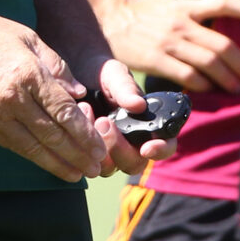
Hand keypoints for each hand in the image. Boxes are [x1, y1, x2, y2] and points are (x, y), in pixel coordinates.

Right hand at [0, 7, 105, 181]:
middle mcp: (12, 98)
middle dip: (77, 154)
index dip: (84, 134)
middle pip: (51, 134)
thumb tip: (79, 93)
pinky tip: (47, 163)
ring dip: (57, 164)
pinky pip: (12, 145)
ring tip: (76, 174)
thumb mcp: (29, 37)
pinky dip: (32, 157)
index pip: (63, 112)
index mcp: (28, 74)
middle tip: (95, 167)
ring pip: (32, 147)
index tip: (99, 147)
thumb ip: (57, 66)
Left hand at [80, 56, 175, 177]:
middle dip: (119, 148)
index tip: (146, 148)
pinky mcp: (88, 153)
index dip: (160, 150)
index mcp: (149, 125)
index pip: (165, 146)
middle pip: (134, 163)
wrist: (77, 72)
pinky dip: (80, 144)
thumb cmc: (103, 74)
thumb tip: (139, 105)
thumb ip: (126, 88)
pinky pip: (86, 161)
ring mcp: (110, 152)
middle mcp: (132, 143)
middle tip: (103, 121)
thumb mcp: (115, 75)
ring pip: (109, 168)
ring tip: (86, 110)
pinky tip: (74, 118)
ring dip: (98, 145)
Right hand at [96, 0, 239, 92]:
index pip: (223, 3)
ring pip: (208, 63)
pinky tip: (210, 91)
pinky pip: (187, 76)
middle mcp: (180, 22)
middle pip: (221, 44)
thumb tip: (221, 20)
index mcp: (185, 6)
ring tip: (238, 89)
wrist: (108, 19)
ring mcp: (168, 42)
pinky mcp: (155, 59)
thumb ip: (193, 11)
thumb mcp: (169, 3)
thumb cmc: (143, 13)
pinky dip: (203, 86)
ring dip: (228, 79)